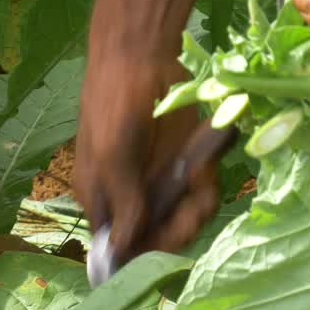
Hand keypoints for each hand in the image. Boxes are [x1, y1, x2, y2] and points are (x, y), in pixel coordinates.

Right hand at [74, 48, 223, 258]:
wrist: (141, 54)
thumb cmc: (113, 103)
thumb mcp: (111, 155)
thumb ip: (122, 201)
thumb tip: (120, 249)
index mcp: (102, 199)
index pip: (119, 245)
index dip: (141, 256)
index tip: (163, 251)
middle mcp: (131, 195)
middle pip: (157, 236)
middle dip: (176, 229)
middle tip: (189, 206)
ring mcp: (160, 180)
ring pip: (183, 216)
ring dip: (196, 206)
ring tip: (199, 173)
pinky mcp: (186, 162)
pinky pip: (201, 189)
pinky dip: (207, 180)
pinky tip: (205, 155)